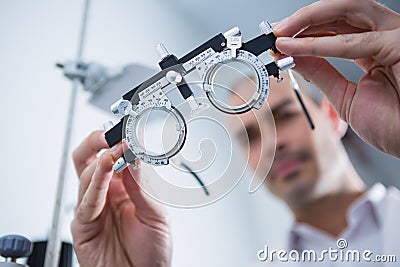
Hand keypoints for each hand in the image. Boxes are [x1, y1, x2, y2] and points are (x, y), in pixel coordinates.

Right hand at [71, 131, 171, 266]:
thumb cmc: (152, 250)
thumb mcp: (156, 214)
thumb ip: (144, 186)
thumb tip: (135, 155)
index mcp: (125, 187)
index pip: (115, 156)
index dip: (119, 142)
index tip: (130, 132)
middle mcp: (107, 193)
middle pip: (89, 159)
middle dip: (96, 141)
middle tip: (109, 133)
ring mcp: (94, 207)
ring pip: (85, 175)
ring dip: (100, 161)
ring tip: (113, 152)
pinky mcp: (83, 226)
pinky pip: (85, 202)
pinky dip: (94, 184)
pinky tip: (104, 170)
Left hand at [273, 0, 399, 156]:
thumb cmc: (391, 125)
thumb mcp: (344, 96)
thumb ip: (321, 74)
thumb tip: (292, 57)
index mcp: (375, 49)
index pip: (337, 27)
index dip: (306, 30)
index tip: (280, 39)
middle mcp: (385, 37)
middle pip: (342, 12)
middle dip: (303, 20)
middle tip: (276, 32)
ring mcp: (395, 36)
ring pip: (349, 11)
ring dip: (309, 21)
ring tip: (282, 35)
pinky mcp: (399, 44)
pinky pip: (353, 41)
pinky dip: (319, 44)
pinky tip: (295, 48)